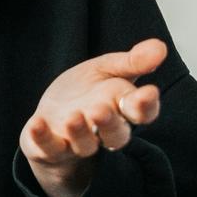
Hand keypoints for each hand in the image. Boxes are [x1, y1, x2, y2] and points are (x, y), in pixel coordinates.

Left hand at [21, 39, 166, 196]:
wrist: (52, 116)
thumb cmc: (85, 93)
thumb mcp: (107, 69)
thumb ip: (132, 62)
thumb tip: (160, 47)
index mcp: (122, 109)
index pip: (142, 112)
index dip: (146, 105)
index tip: (149, 92)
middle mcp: (103, 131)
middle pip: (116, 135)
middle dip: (110, 124)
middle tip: (100, 110)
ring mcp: (77, 143)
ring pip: (86, 145)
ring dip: (80, 133)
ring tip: (74, 117)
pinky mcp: (51, 149)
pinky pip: (49, 148)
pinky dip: (43, 138)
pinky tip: (36, 124)